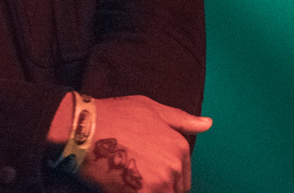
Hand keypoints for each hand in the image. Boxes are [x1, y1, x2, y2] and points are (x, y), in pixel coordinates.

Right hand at [78, 95, 211, 192]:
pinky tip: (122, 187)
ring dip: (149, 191)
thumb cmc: (116, 115)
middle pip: (175, 192)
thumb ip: (182, 120)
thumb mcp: (151, 109)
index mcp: (179, 146)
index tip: (148, 174)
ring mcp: (159, 183)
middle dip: (160, 188)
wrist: (85, 129)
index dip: (167, 180)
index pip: (184, 179)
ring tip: (130, 182)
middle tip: (138, 178)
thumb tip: (208, 123)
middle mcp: (173, 166)